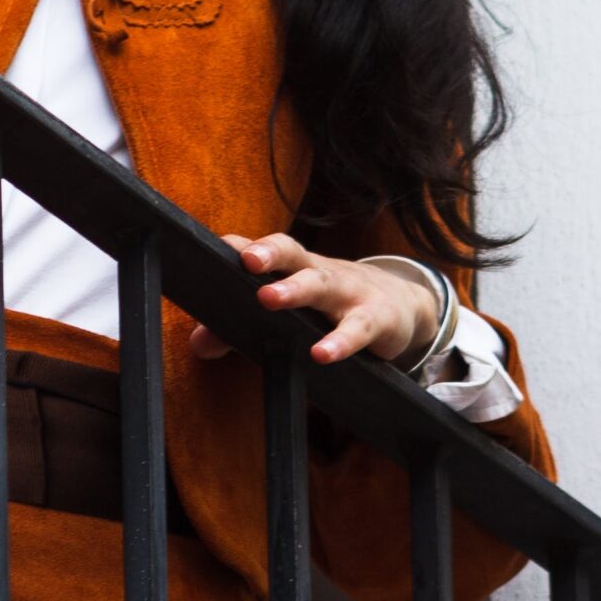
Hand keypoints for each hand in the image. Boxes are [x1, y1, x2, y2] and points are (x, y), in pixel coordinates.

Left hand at [188, 233, 440, 369]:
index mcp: (292, 267)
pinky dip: (340, 341)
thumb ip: (240, 331)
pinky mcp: (376, 318)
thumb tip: (199, 343)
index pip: (262, 249)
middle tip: (245, 261)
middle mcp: (317, 271)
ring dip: (294, 289)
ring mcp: (348, 291)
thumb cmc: (329, 307)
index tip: (213, 248)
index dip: (237, 246)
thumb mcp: (292, 314)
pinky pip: (357, 328)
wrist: (401, 305)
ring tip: (267, 298)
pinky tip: (321, 354)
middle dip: (268, 253)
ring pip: (320, 283)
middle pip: (291, 253)